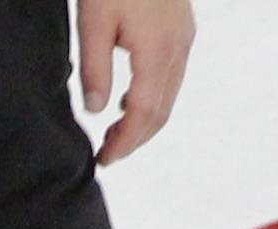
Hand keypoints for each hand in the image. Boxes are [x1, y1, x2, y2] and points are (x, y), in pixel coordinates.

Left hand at [75, 0, 192, 162]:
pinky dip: (153, 97)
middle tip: (108, 154)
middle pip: (162, 111)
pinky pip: (172, 75)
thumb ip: (95, 68)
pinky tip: (130, 98)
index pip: (144, 114)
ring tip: (116, 133)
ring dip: (145, 120)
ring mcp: (184, 38)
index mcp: (158, 51)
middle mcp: (178, 49)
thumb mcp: (93, 20)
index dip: (126, 142)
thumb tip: (96, 111)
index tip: (104, 159)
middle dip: (136, 138)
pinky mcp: (181, 28)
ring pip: (170, 95)